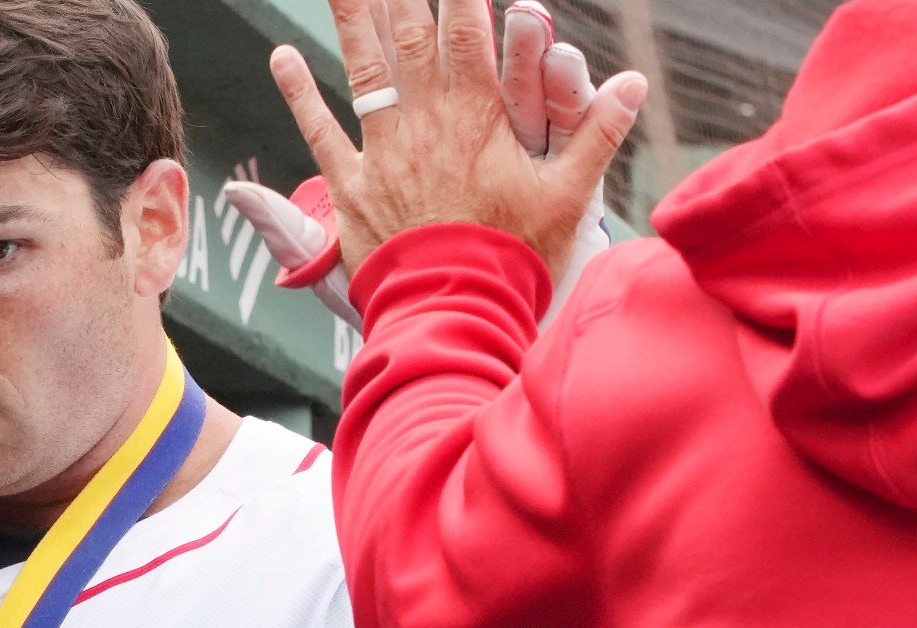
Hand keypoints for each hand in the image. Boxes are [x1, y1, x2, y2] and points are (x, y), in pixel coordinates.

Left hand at [267, 0, 642, 275]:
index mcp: (477, 115)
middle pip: (408, 35)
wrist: (455, 309)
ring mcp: (384, 150)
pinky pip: (320, 131)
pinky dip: (298, 94)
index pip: (468, 30)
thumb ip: (599, 133)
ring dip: (350, 18)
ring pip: (362, 69)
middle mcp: (425, 121)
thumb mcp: (569, 196)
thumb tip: (635, 83)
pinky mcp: (351, 186)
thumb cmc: (515, 256)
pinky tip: (281, 57)